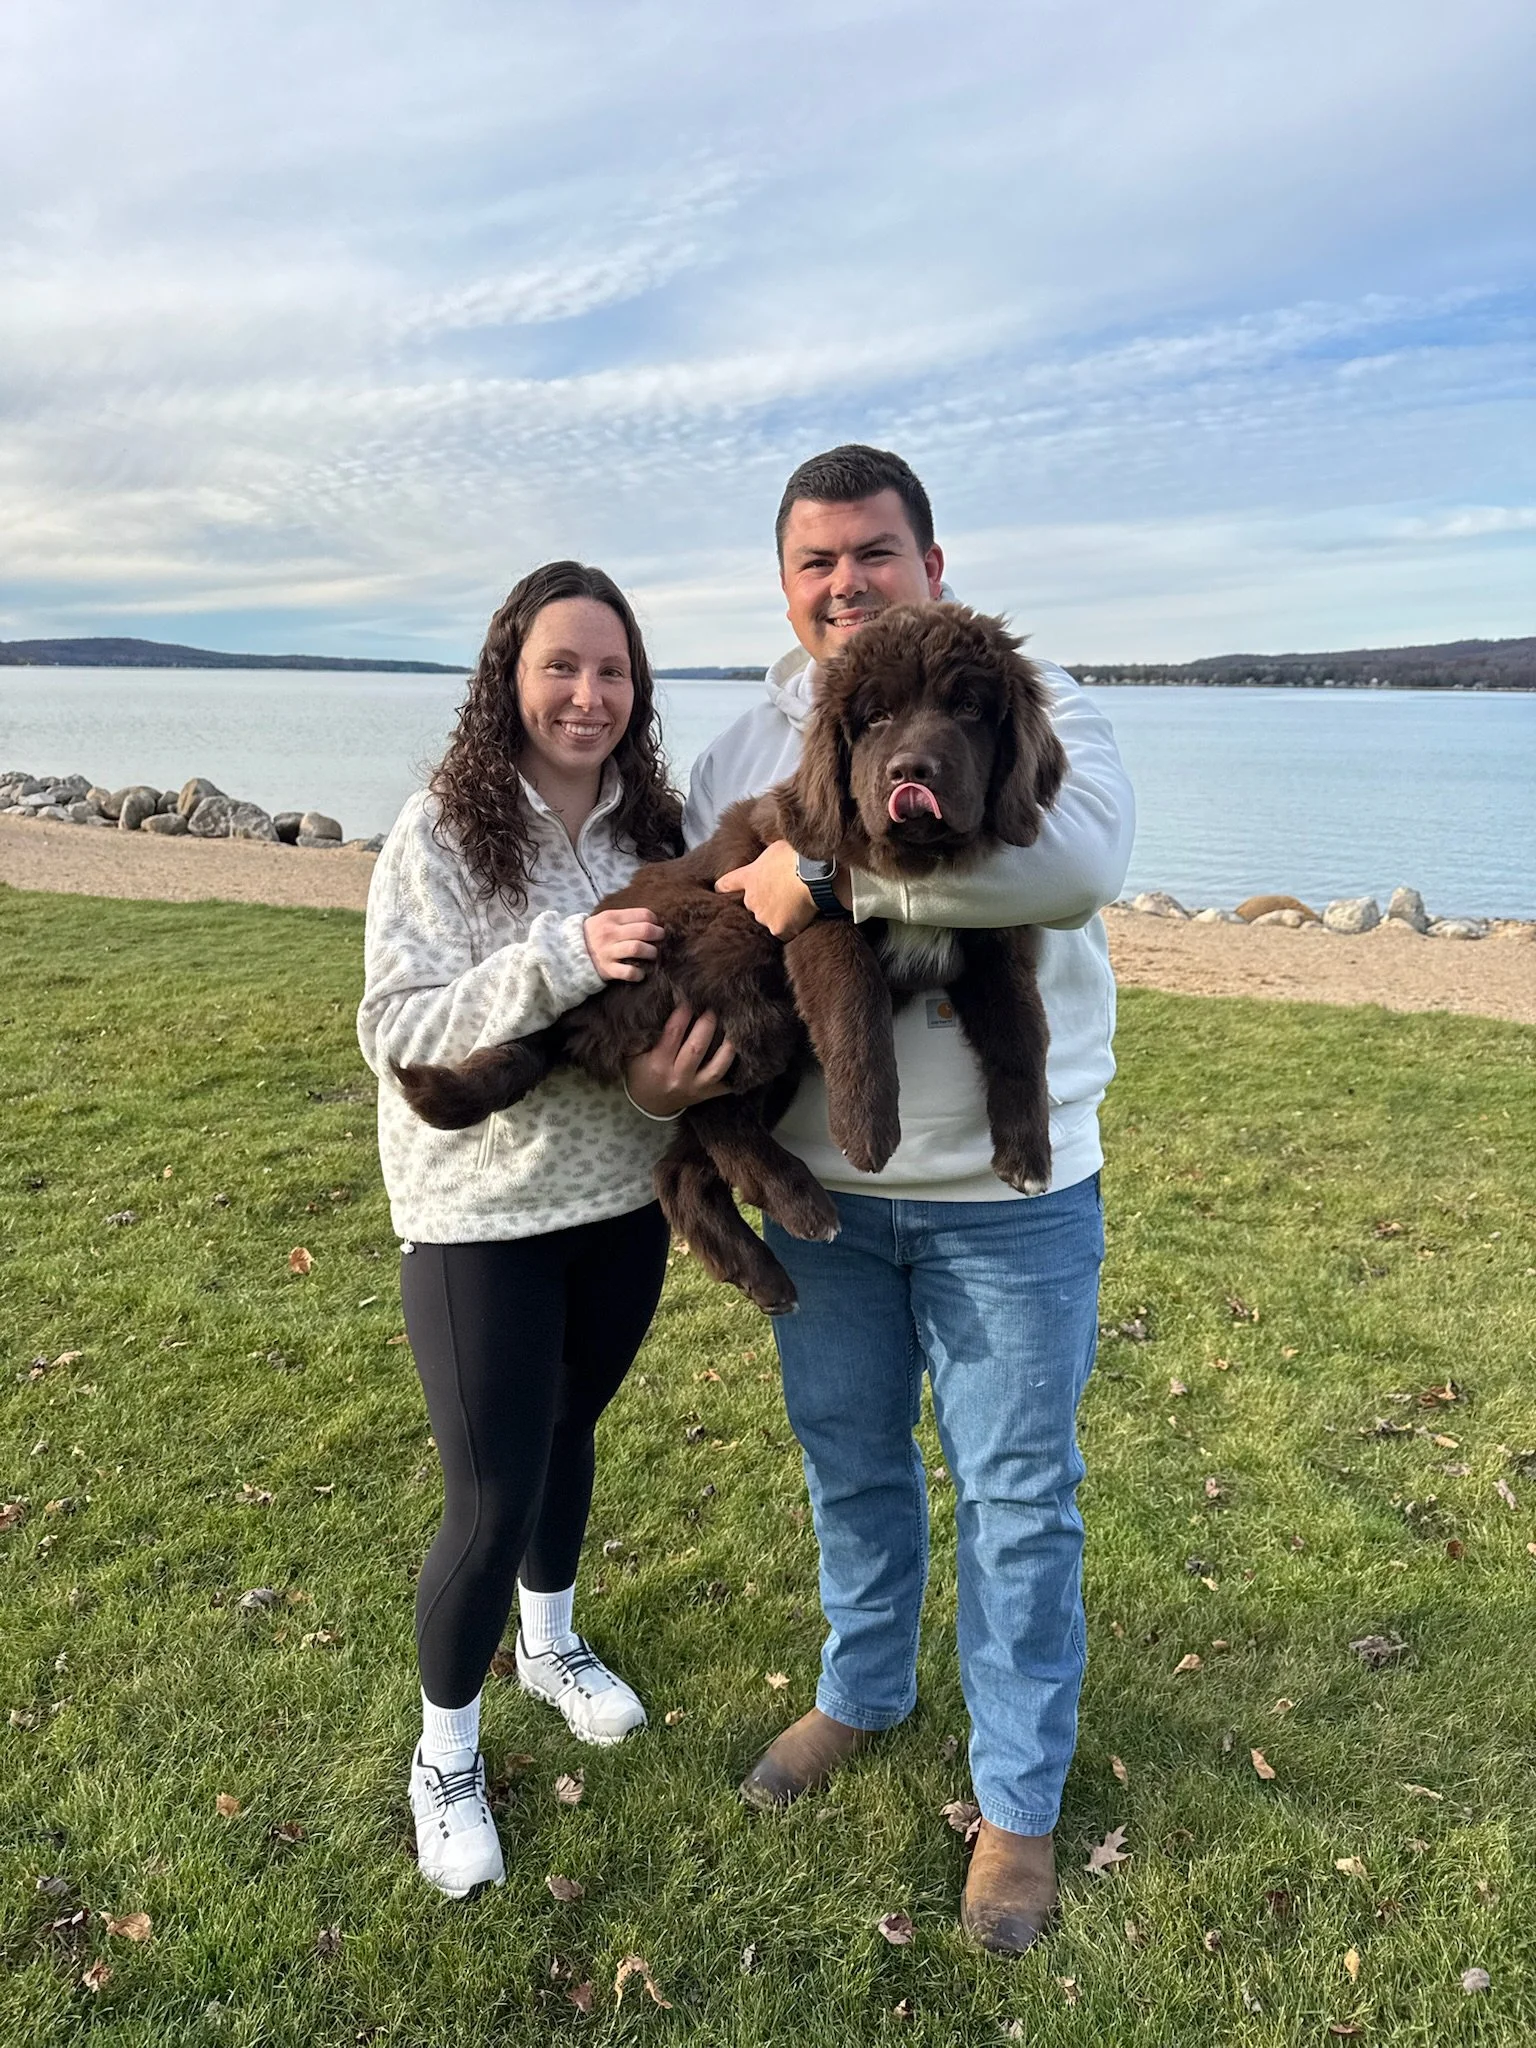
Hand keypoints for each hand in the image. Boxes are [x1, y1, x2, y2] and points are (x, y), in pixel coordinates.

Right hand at [583, 907, 661, 981]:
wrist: (570, 952)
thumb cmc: (595, 934)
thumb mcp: (605, 918)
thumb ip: (625, 918)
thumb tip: (652, 920)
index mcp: (611, 917)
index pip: (643, 914)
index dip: (655, 920)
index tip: (656, 925)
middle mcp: (610, 933)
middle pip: (644, 930)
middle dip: (658, 934)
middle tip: (660, 938)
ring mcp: (608, 952)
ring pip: (638, 948)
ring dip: (651, 952)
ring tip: (652, 954)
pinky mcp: (607, 969)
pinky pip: (628, 972)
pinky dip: (638, 974)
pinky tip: (641, 973)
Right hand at [625, 1003, 735, 1116]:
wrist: (648, 1105)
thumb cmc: (641, 1072)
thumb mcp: (634, 1054)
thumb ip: (645, 1034)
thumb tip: (661, 1004)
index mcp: (658, 1064)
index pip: (673, 1034)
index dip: (683, 1013)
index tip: (690, 997)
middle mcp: (678, 1077)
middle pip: (697, 1048)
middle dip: (708, 1023)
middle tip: (714, 1005)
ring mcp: (696, 1088)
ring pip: (718, 1067)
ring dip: (728, 1046)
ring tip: (735, 1025)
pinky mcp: (708, 1094)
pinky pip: (727, 1083)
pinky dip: (737, 1068)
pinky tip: (745, 1050)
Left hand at [714, 839, 847, 938]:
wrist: (812, 874)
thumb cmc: (797, 856)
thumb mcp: (776, 847)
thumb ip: (767, 859)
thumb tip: (770, 858)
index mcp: (749, 876)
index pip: (726, 884)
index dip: (723, 889)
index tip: (720, 892)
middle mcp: (751, 899)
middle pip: (754, 906)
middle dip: (767, 902)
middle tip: (786, 894)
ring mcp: (763, 915)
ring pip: (769, 920)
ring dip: (779, 916)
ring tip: (797, 904)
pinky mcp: (778, 929)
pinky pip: (785, 932)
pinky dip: (792, 927)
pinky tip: (802, 916)